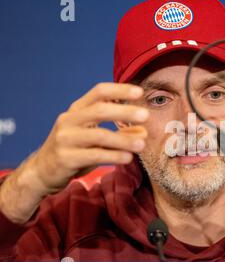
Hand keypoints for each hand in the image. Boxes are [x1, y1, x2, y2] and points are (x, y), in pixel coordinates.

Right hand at [0, 83, 148, 223]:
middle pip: (100, 110)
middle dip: (124, 112)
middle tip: (145, 116)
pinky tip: (128, 158)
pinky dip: (114, 156)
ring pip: (99, 135)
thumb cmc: (74, 150)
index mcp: (77, 110)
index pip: (99, 92)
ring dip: (123, 139)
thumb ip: (118, 133)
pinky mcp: (66, 158)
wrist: (42, 172)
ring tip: (142, 144)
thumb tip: (144, 132)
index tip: (140, 92)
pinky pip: (94, 155)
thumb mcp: (95, 138)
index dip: (120, 90)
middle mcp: (69, 120)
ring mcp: (66, 139)